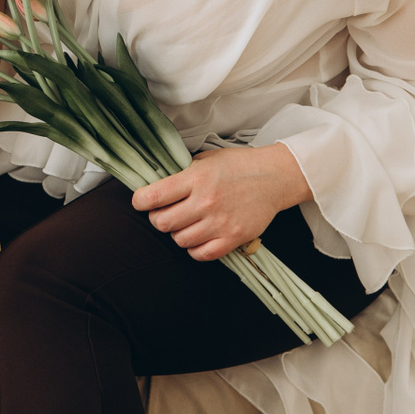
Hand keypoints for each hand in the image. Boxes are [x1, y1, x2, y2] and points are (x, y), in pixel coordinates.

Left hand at [129, 143, 311, 262]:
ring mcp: (219, 222)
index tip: (140, 202)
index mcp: (196, 178)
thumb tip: (156, 183)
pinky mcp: (232, 238)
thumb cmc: (238, 166)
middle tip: (164, 213)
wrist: (274, 178)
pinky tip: (198, 237)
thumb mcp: (207, 159)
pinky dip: (194, 248)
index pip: (154, 196)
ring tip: (185, 223)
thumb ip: (182, 173)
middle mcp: (205, 201)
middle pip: (162, 223)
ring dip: (177, 233)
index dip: (140, 201)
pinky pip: (201, 254)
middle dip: (157, 218)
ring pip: (180, 240)